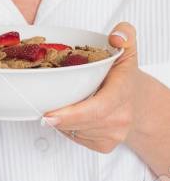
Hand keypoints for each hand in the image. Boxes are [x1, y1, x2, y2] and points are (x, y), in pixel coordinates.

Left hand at [42, 23, 138, 152]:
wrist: (138, 104)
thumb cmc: (125, 78)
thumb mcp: (127, 51)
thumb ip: (125, 35)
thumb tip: (116, 36)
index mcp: (123, 92)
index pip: (97, 109)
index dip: (71, 115)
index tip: (48, 115)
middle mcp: (121, 117)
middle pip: (81, 122)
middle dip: (59, 117)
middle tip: (42, 108)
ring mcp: (114, 134)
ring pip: (76, 131)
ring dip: (62, 121)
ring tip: (63, 104)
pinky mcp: (104, 145)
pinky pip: (77, 139)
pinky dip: (68, 128)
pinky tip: (72, 115)